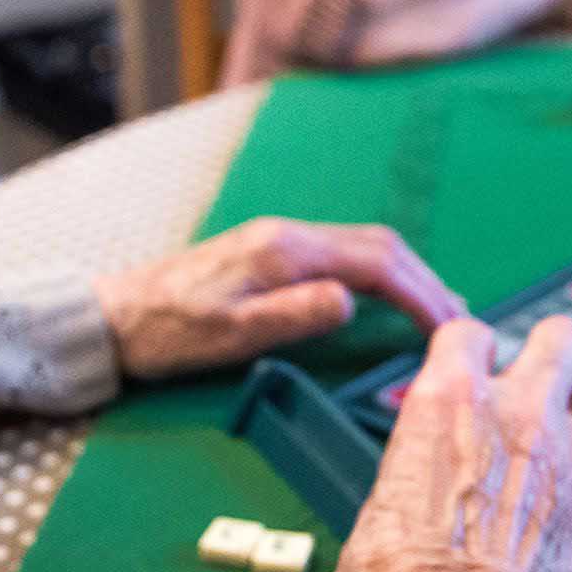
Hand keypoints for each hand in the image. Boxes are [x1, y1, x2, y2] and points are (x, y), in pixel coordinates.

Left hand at [90, 218, 465, 379]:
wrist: (114, 317)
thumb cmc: (168, 333)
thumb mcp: (228, 335)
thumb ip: (292, 315)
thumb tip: (350, 300)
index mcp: (285, 251)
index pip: (375, 262)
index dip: (419, 293)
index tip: (448, 327)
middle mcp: (289, 236)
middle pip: (379, 246)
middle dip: (424, 281)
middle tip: (457, 322)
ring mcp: (280, 241)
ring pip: (364, 247)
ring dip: (406, 276)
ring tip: (435, 311)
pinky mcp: (271, 254)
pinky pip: (344, 256)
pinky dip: (379, 275)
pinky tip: (386, 299)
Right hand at [335, 316, 571, 571]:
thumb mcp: (383, 501)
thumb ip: (421, 464)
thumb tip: (426, 477)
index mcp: (451, 400)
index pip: (470, 332)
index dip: (471, 356)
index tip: (472, 380)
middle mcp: (521, 410)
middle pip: (564, 337)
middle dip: (556, 356)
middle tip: (545, 389)